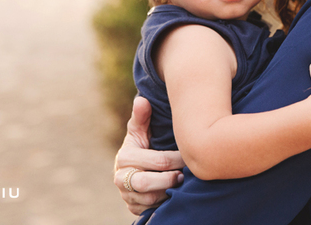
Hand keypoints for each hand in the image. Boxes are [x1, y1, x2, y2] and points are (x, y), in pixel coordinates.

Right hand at [114, 96, 185, 214]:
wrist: (132, 167)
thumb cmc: (141, 145)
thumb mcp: (140, 131)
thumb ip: (142, 117)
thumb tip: (142, 100)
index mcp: (125, 157)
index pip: (156, 160)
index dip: (176, 159)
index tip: (188, 156)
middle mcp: (121, 177)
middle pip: (147, 183)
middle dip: (169, 179)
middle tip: (184, 175)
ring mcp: (126, 195)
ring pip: (149, 199)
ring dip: (167, 192)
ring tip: (181, 185)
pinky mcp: (132, 207)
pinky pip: (148, 210)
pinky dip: (162, 204)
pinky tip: (173, 196)